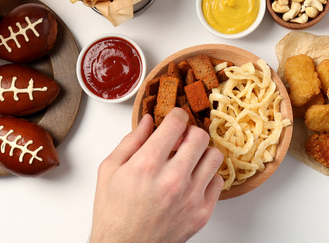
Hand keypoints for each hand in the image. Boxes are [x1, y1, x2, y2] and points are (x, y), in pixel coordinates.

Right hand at [91, 109, 222, 242]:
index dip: (176, 115)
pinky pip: (218, 182)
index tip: (174, 119)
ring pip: (214, 156)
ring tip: (188, 160)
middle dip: (189, 133)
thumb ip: (131, 141)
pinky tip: (192, 181)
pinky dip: (207, 177)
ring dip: (201, 154)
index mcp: (147, 165)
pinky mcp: (202, 212)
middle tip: (180, 140)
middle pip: (200, 136)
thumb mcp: (110, 170)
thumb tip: (149, 121)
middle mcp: (172, 180)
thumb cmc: (114, 213)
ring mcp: (191, 197)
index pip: (176, 123)